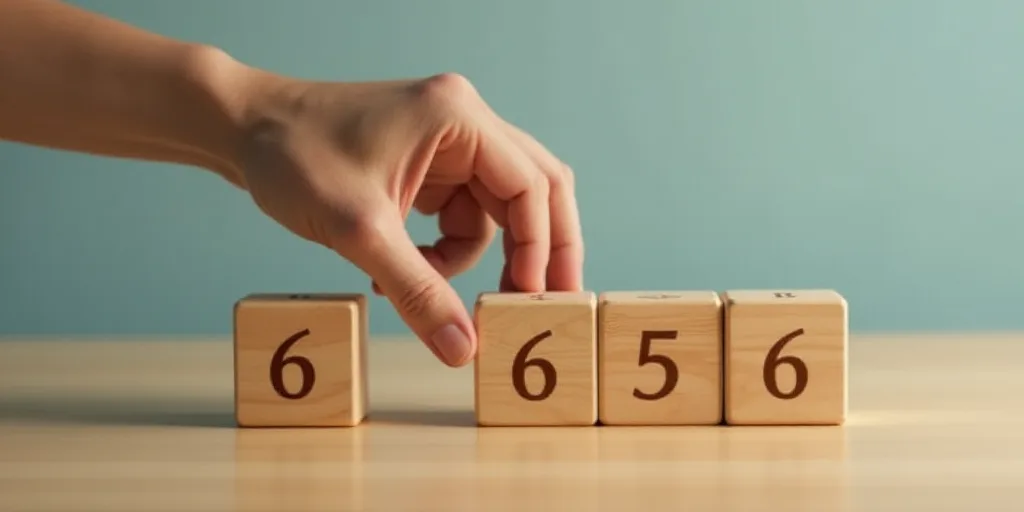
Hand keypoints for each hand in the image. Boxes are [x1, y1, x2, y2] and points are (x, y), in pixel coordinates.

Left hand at [231, 72, 583, 366]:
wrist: (242, 130)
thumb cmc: (293, 156)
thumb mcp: (360, 231)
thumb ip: (417, 291)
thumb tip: (463, 348)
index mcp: (458, 118)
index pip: (531, 185)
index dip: (539, 247)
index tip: (528, 300)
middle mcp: (463, 122)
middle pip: (533, 189)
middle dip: (538, 249)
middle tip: (544, 303)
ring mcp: (446, 142)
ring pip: (496, 209)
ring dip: (472, 256)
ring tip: (423, 286)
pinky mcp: (428, 163)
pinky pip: (461, 214)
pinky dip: (443, 250)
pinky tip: (403, 268)